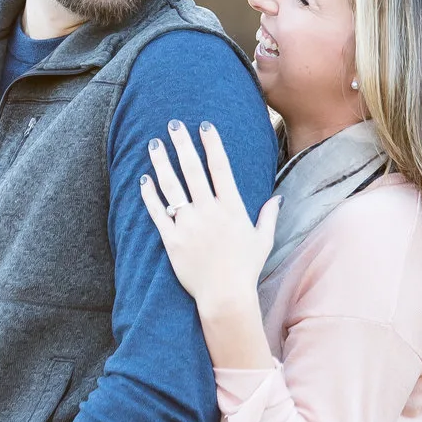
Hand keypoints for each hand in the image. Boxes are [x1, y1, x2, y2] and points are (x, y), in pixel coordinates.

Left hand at [140, 121, 280, 332]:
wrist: (225, 296)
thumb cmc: (246, 269)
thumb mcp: (263, 240)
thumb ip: (268, 216)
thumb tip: (278, 198)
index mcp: (231, 208)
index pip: (220, 168)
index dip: (212, 144)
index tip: (204, 125)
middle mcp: (208, 211)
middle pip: (192, 170)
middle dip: (182, 144)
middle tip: (172, 124)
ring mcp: (188, 225)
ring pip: (171, 187)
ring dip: (161, 163)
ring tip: (154, 145)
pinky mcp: (172, 240)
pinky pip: (157, 213)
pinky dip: (150, 195)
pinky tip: (144, 180)